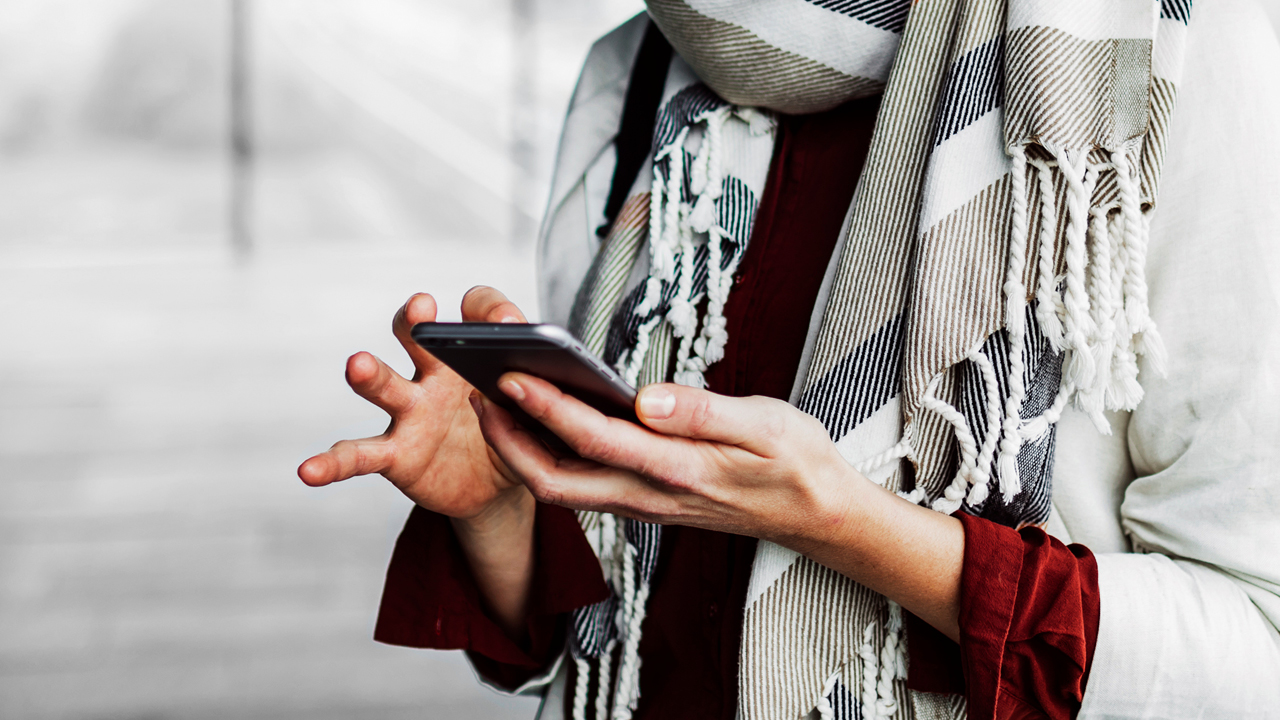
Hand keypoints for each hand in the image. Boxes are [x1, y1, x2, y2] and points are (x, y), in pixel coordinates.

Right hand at [297, 287, 529, 522]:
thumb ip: (539, 388)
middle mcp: (434, 374)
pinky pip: (359, 456)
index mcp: (473, 354)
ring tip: (357, 364)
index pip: (476, 312)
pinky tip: (308, 471)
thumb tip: (539, 372)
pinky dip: (331, 463)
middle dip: (415, 322)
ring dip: (371, 374)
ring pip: (386, 386)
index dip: (489, 311)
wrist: (498, 486)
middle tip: (422, 307)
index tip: (505, 320)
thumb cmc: (517, 431)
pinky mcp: (396, 455)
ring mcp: (410, 413)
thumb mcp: (538, 409)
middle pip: (417, 338)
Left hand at [472, 373, 859, 551]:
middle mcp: (651, 495)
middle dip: (509, 441)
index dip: (547, 409)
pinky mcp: (647, 500)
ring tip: (494, 400)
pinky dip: (550, 455)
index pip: (595, 440)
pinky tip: (541, 421)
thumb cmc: (797, 464)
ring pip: (565, 486)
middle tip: (477, 391)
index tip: (510, 375)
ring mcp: (645, 503)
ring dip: (522, 449)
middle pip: (557, 480)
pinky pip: (584, 484)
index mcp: (678, 471)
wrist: (819, 516)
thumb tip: (645, 399)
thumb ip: (703, 413)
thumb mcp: (766, 425)